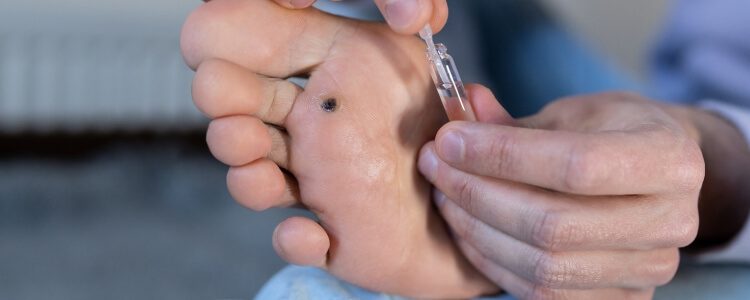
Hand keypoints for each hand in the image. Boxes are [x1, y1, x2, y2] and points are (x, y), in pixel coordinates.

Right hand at [182, 0, 493, 296]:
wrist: (471, 199)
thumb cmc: (439, 123)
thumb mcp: (425, 59)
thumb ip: (408, 16)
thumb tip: (413, 9)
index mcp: (321, 70)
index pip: (256, 37)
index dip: (231, 30)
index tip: (228, 31)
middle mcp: (304, 123)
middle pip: (234, 101)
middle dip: (220, 92)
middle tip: (219, 87)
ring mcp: (309, 177)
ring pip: (249, 170)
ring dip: (241, 160)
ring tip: (249, 144)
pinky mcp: (328, 231)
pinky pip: (295, 239)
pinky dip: (297, 239)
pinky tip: (313, 234)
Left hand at [418, 89, 705, 298]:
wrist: (656, 179)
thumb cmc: (612, 135)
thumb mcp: (575, 112)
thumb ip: (517, 122)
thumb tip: (459, 106)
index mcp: (670, 160)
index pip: (576, 165)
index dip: (502, 155)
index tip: (449, 140)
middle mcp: (672, 221)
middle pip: (553, 225)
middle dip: (477, 194)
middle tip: (435, 166)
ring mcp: (648, 269)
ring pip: (542, 266)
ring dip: (476, 230)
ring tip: (445, 195)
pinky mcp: (620, 298)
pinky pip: (541, 293)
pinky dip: (492, 261)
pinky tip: (467, 229)